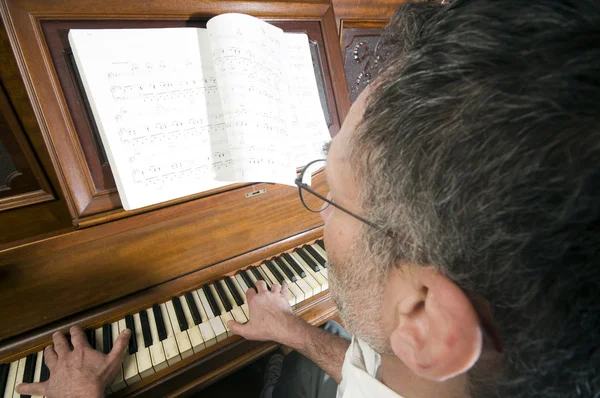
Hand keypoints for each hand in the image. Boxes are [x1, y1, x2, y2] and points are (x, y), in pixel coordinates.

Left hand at [16, 326, 130, 397]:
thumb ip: (120, 345)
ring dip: (47, 352)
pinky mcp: (49, 386)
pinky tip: (20, 387)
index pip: (77, 336)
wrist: (83, 396)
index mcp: (81, 351)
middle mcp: (66, 358)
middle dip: (58, 338)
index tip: (75, 328)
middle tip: (57, 335)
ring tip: (47, 349)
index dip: (76, 330)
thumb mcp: (113, 360)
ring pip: (48, 358)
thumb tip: (127, 331)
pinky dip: (27, 387)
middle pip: (59, 344)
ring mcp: (56, 371)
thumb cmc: (97, 379)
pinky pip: (35, 386)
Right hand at [227, 280, 305, 345]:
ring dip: (271, 286)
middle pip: (260, 283)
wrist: (283, 327)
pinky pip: (284, 288)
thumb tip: (229, 324)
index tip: (249, 294)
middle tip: (258, 285)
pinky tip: (284, 286)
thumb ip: (236, 327)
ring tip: (271, 288)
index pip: (249, 291)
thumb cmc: (266, 328)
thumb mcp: (248, 331)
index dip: (249, 292)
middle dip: (259, 284)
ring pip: (272, 285)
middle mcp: (264, 295)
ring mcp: (274, 295)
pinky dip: (284, 287)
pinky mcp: (284, 297)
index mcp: (254, 302)